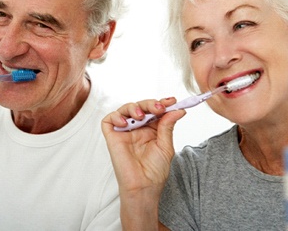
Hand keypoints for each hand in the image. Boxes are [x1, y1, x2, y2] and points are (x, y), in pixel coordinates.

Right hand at [102, 98, 184, 228]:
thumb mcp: (166, 146)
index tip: (172, 101)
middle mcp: (137, 128)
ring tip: (141, 115)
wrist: (144, 186)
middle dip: (150, 104)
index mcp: (152, 129)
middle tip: (159, 108)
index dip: (162, 103)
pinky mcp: (112, 136)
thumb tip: (178, 109)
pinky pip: (109, 120)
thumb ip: (168, 126)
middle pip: (141, 106)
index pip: (155, 111)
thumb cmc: (155, 171)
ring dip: (134, 107)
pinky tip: (126, 123)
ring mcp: (124, 132)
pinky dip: (116, 116)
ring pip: (125, 109)